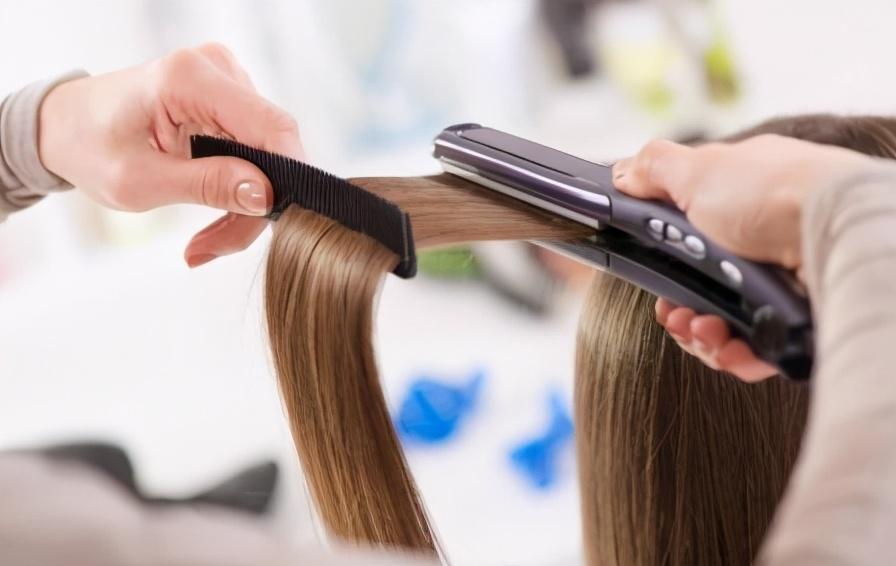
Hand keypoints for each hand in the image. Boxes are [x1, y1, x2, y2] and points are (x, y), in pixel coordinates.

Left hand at [38, 43, 302, 267]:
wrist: (65, 126)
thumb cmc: (89, 147)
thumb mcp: (138, 181)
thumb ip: (205, 184)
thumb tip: (265, 195)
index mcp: (190, 78)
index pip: (270, 126)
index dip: (287, 175)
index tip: (273, 222)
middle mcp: (216, 68)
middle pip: (273, 145)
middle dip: (256, 204)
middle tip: (214, 248)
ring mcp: (227, 80)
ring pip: (269, 154)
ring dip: (247, 204)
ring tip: (206, 241)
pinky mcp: (230, 99)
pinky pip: (257, 151)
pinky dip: (241, 188)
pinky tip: (215, 210)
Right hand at [613, 134, 874, 380]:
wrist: (835, 231)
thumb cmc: (772, 192)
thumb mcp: (697, 169)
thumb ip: (653, 169)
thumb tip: (622, 171)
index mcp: (737, 205)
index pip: (689, 244)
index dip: (665, 268)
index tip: (653, 281)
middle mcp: (761, 245)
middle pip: (703, 293)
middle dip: (680, 312)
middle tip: (677, 315)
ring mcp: (780, 284)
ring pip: (725, 327)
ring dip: (702, 336)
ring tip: (705, 329)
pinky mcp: (797, 321)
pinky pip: (754, 351)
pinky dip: (735, 354)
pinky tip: (730, 346)